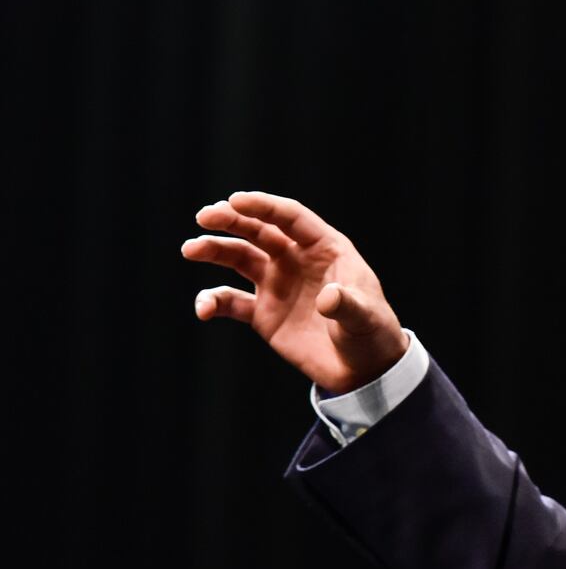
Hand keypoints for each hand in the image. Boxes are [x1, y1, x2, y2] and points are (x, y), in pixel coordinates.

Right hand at [181, 191, 407, 393]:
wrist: (361, 369)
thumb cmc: (372, 334)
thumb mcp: (366, 318)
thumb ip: (349, 306)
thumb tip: (328, 298)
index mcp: (325, 249)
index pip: (291, 218)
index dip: (263, 206)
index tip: (234, 200)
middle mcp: (297, 260)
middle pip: (259, 231)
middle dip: (231, 220)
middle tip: (204, 217)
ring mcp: (277, 284)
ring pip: (239, 258)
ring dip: (214, 250)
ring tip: (190, 249)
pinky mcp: (263, 313)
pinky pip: (230, 300)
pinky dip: (213, 301)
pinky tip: (203, 309)